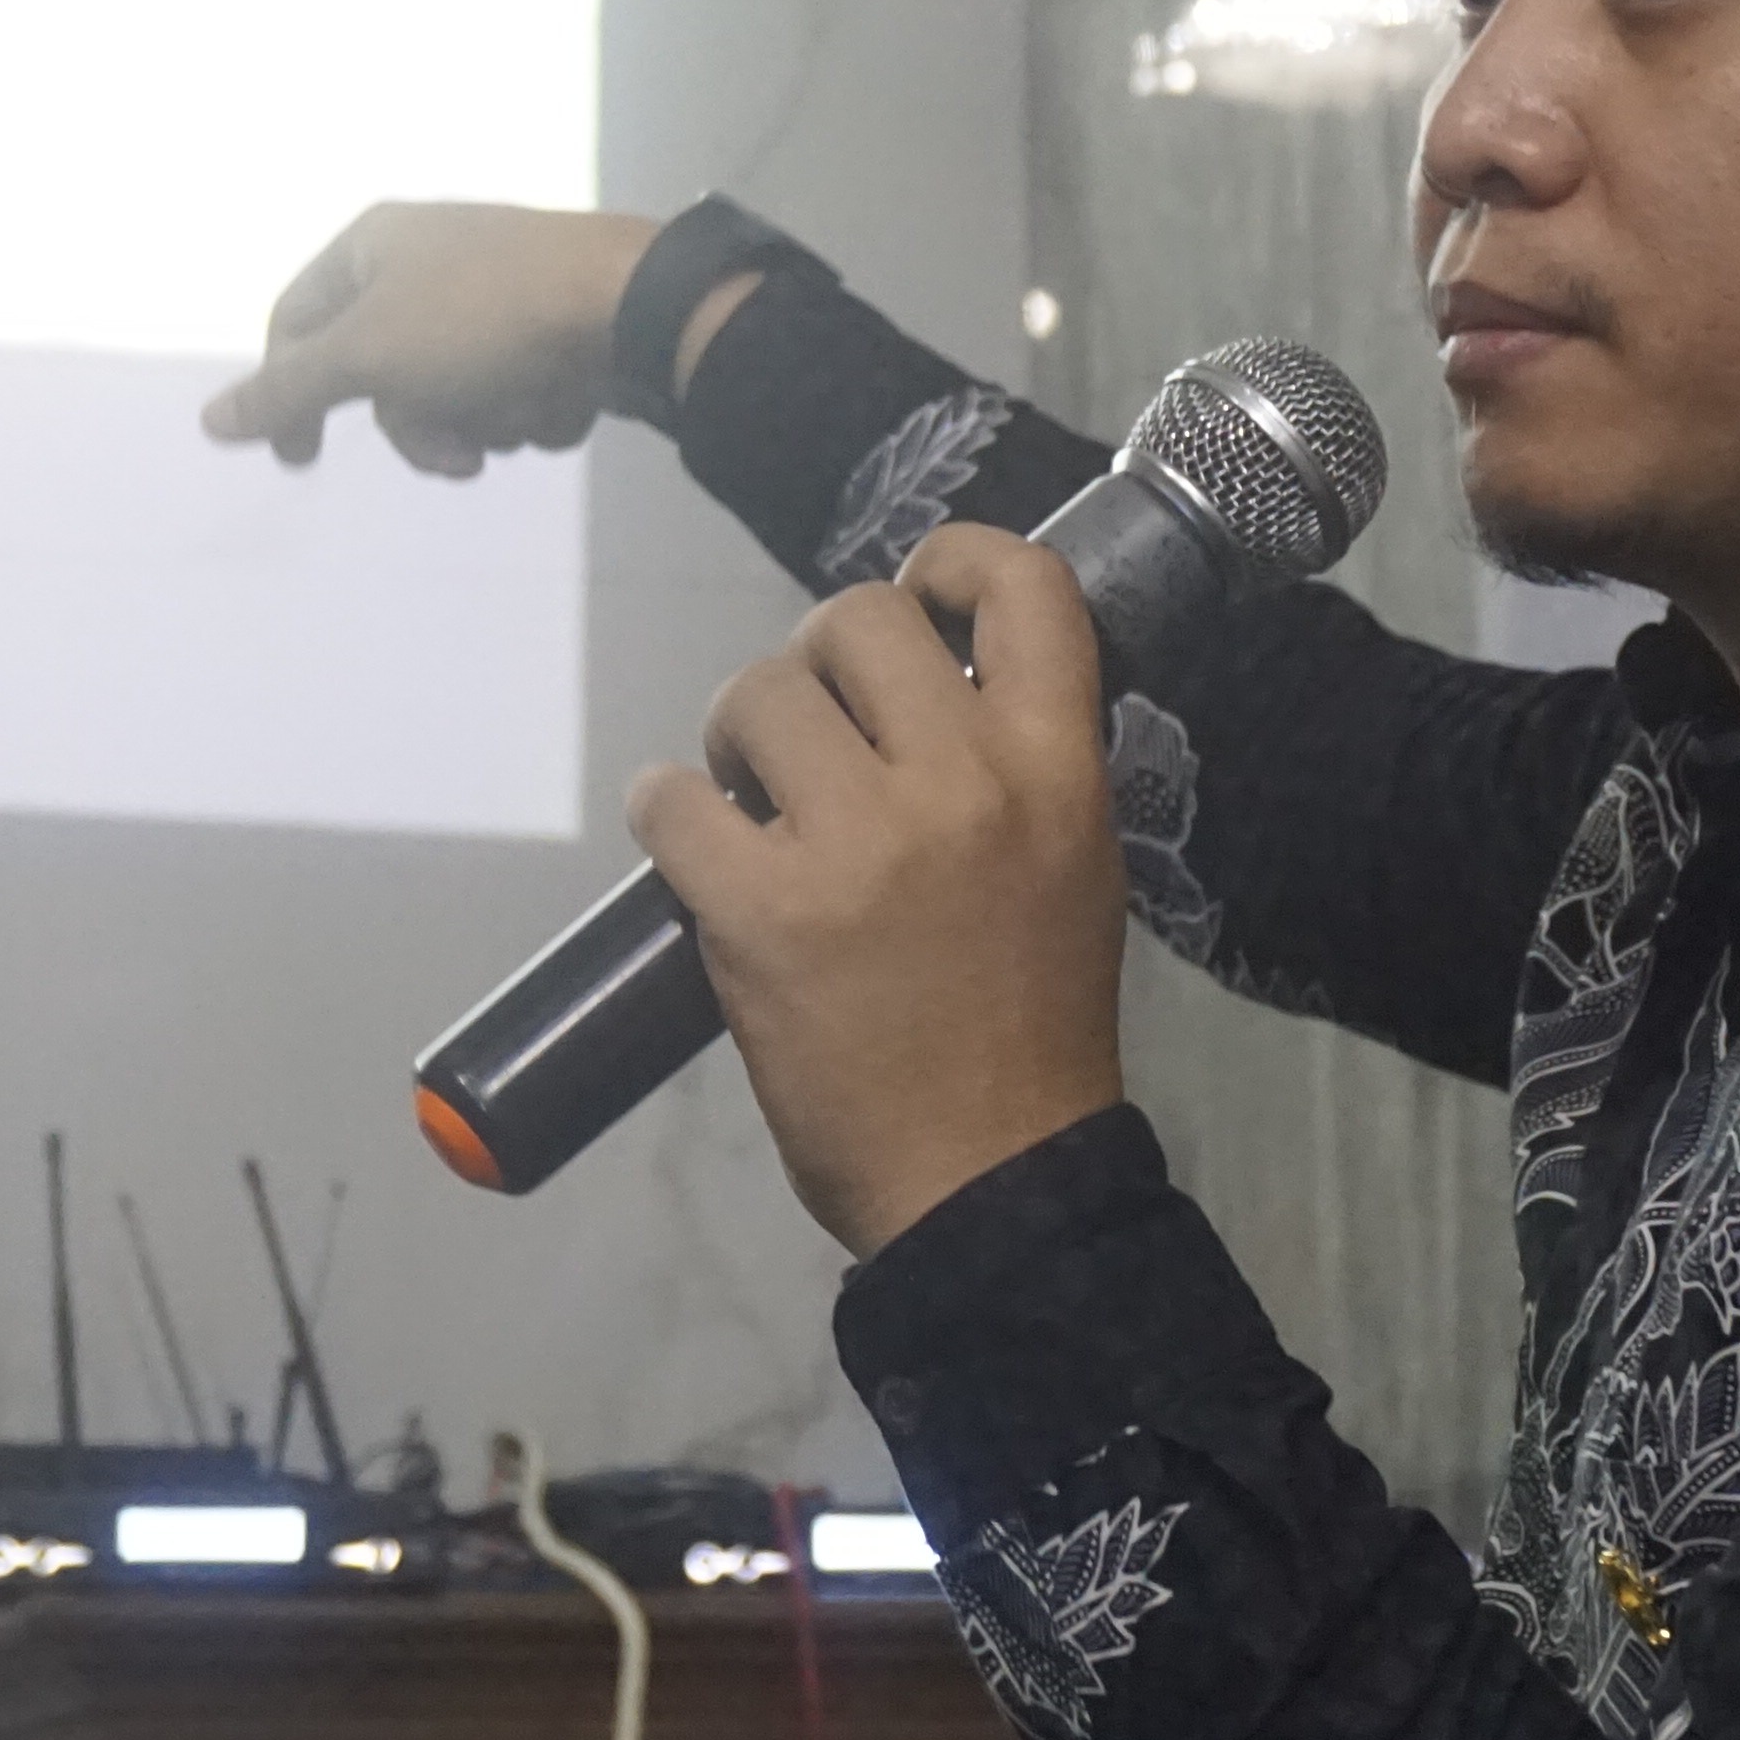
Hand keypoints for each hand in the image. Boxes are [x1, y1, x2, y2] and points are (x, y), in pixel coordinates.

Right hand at [202, 202, 655, 475]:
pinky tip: (565, 400)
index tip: (300, 462)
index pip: (294, 322)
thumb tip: (210, 420)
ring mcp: (493, 296)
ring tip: (522, 413)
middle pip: (380, 376)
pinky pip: (513, 394)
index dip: (287, 392)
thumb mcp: (368, 354)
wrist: (632, 307)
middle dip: (422, 426)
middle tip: (456, 453)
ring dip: (484, 424)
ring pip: (453, 396)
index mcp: (373, 244)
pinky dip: (533, 411)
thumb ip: (289, 390)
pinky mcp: (550, 331)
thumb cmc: (483, 318)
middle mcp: (428, 261)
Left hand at [626, 523, 1129, 1253]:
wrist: (989, 1178)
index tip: (920, 596)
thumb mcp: (1073, 866)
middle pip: (858, 620)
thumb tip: (923, 691)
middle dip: (816, 662)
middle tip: (808, 736)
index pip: (1023, 586)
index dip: (953, 561)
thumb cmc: (1030, 1026)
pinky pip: (674, 799)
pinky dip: (666, 810)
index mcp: (1057, 771)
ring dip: (736, 735)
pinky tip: (690, 844)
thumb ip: (1014, 768)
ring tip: (750, 799)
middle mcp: (964, 785)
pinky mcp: (762, 912)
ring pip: (758, 694)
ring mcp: (859, 846)